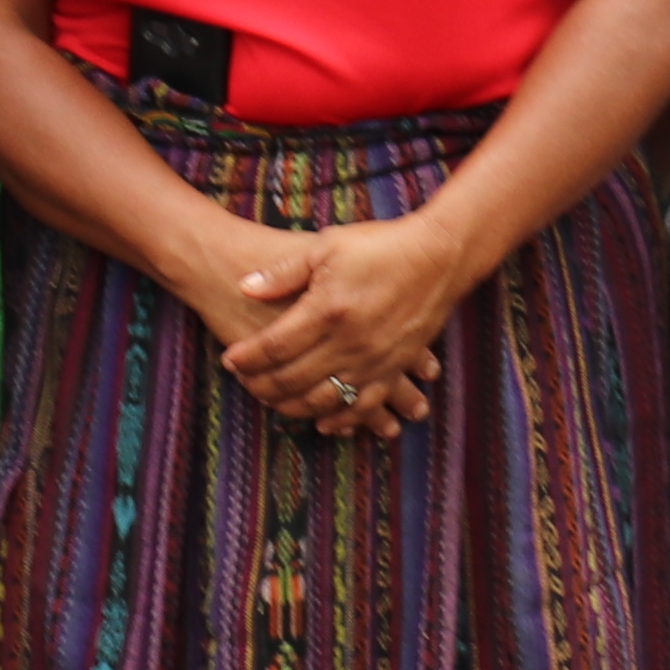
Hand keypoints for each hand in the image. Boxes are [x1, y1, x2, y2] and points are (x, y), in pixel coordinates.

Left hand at [223, 214, 467, 434]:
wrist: (440, 255)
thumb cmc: (380, 245)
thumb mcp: (326, 246)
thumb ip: (283, 272)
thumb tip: (245, 287)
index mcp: (328, 310)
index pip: (275, 346)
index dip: (248, 357)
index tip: (230, 360)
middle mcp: (350, 342)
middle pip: (294, 378)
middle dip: (262, 385)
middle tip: (244, 383)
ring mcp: (375, 360)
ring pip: (325, 399)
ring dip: (294, 406)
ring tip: (272, 401)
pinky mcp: (396, 368)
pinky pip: (365, 405)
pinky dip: (342, 419)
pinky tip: (324, 423)